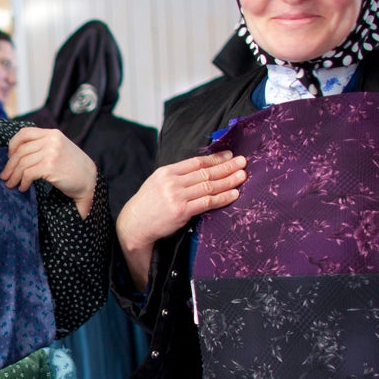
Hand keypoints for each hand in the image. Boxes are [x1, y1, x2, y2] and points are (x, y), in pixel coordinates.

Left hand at [0, 127, 98, 216]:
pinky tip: (23, 188)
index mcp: (52, 134)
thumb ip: (43, 146)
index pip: (24, 133)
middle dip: (10, 165)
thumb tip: (17, 152)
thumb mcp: (59, 149)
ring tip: (11, 184)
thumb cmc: (73, 167)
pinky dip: (23, 182)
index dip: (12, 145)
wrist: (89, 181)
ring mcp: (51, 152)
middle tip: (5, 176)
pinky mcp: (50, 166)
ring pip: (22, 163)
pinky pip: (28, 173)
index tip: (9, 157)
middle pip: (20, 151)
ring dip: (14, 176)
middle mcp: (51, 140)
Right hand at [116, 151, 246, 290]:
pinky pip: (207, 202)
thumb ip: (177, 177)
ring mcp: (177, 197)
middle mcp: (172, 182)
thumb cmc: (148, 204)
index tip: (229, 155)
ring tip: (242, 176)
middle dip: (226, 166)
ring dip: (228, 181)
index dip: (215, 158)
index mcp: (166, 172)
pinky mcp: (182, 211)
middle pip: (205, 172)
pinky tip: (233, 194)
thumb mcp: (158, 183)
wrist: (135, 224)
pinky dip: (222, 197)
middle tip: (243, 162)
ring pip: (209, 186)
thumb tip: (201, 171)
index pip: (196, 162)